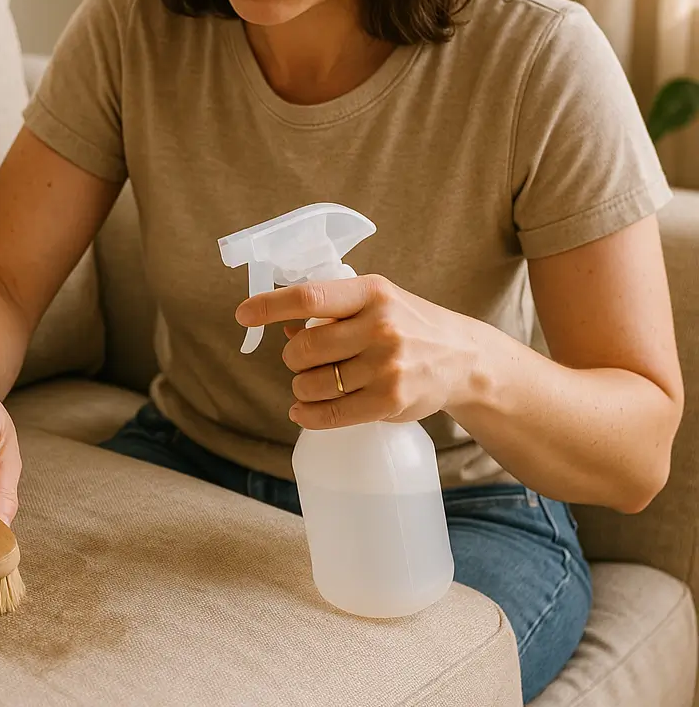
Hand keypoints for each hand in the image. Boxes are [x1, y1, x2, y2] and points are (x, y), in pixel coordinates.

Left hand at [235, 274, 483, 428]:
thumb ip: (332, 310)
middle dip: (293, 358)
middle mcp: (380, 325)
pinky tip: (303, 411)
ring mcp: (386, 365)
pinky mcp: (390, 400)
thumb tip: (284, 327)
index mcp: (371, 292)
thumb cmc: (408, 324)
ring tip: (312, 384)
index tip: (243, 315)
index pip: (310, 297)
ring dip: (301, 387)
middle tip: (303, 360)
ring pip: (313, 383)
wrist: (464, 358)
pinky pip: (331, 413)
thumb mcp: (376, 301)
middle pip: (304, 348)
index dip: (270, 306)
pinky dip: (308, 415)